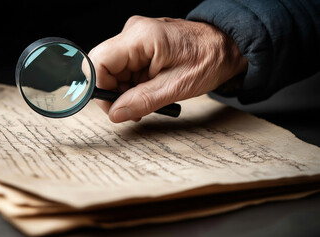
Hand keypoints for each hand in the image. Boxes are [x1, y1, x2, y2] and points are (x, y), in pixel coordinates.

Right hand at [89, 16, 247, 122]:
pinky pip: (125, 68)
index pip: (99, 61)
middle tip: (135, 108)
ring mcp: (137, 37)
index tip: (112, 107)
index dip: (100, 88)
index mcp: (141, 37)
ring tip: (148, 99)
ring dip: (125, 91)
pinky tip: (149, 90)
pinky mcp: (141, 44)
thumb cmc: (209, 59)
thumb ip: (142, 101)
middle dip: (115, 92)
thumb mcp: (176, 87)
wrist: (227, 45)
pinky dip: (133, 84)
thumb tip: (115, 113)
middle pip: (104, 67)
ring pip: (113, 70)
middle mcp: (134, 32)